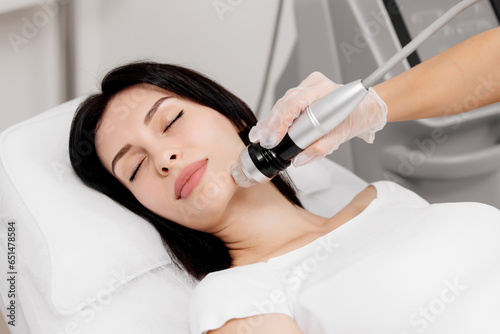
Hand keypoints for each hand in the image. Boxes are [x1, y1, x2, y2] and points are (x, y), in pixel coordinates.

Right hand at [249, 72, 387, 165]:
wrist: (364, 108)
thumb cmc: (355, 117)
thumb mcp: (340, 136)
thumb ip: (320, 148)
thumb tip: (299, 159)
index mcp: (325, 91)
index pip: (295, 104)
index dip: (280, 122)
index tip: (272, 138)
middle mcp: (314, 85)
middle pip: (285, 103)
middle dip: (271, 124)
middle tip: (260, 140)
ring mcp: (307, 86)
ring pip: (283, 104)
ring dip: (271, 121)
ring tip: (259, 136)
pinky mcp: (303, 92)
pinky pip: (286, 105)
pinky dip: (277, 118)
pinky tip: (266, 128)